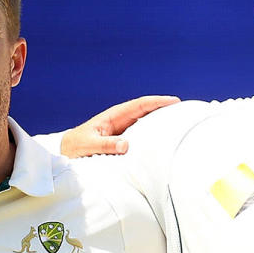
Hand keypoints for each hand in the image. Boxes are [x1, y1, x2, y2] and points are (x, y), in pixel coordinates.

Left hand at [60, 95, 178, 157]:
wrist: (67, 152)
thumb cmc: (75, 146)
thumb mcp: (88, 145)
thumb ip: (106, 144)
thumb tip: (126, 145)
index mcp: (113, 116)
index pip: (139, 105)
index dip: (157, 102)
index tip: (174, 100)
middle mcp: (121, 120)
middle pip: (147, 111)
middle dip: (165, 108)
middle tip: (186, 109)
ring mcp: (123, 129)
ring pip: (146, 122)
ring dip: (162, 120)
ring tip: (182, 122)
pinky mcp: (124, 140)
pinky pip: (142, 134)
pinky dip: (154, 133)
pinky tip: (166, 138)